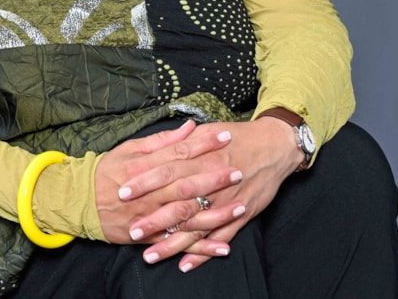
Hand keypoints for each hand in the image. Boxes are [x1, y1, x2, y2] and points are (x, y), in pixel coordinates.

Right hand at [94, 119, 244, 258]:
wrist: (80, 203)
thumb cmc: (106, 172)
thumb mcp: (129, 149)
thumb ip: (161, 141)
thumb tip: (189, 128)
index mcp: (143, 167)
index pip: (178, 153)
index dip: (203, 144)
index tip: (225, 136)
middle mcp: (148, 192)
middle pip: (185, 184)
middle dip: (214, 178)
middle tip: (239, 170)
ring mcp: (149, 216)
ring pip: (185, 216)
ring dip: (214, 213)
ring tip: (240, 207)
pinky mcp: (149, 237)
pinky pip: (178, 243)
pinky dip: (201, 248)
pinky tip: (222, 247)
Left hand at [134, 116, 300, 270]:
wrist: (275, 146)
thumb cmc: (237, 137)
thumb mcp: (207, 131)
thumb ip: (181, 140)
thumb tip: (155, 143)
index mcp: (201, 158)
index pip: (166, 171)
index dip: (144, 182)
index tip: (122, 192)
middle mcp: (213, 182)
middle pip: (179, 203)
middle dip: (154, 219)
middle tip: (132, 231)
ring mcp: (227, 201)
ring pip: (196, 227)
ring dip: (173, 243)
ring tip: (151, 255)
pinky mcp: (241, 215)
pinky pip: (220, 238)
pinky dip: (203, 253)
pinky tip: (185, 265)